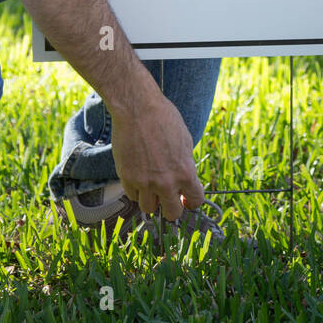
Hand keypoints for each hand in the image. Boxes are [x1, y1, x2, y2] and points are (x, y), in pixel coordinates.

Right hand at [110, 93, 205, 221]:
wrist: (137, 108)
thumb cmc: (163, 118)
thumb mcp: (185, 141)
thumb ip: (185, 164)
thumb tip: (184, 180)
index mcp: (185, 172)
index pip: (195, 201)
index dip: (191, 201)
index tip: (186, 198)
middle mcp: (166, 182)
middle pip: (172, 213)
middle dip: (171, 207)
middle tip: (167, 198)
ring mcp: (145, 181)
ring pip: (148, 209)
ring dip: (151, 200)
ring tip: (150, 186)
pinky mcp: (126, 177)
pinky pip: (132, 195)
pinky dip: (135, 190)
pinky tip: (137, 176)